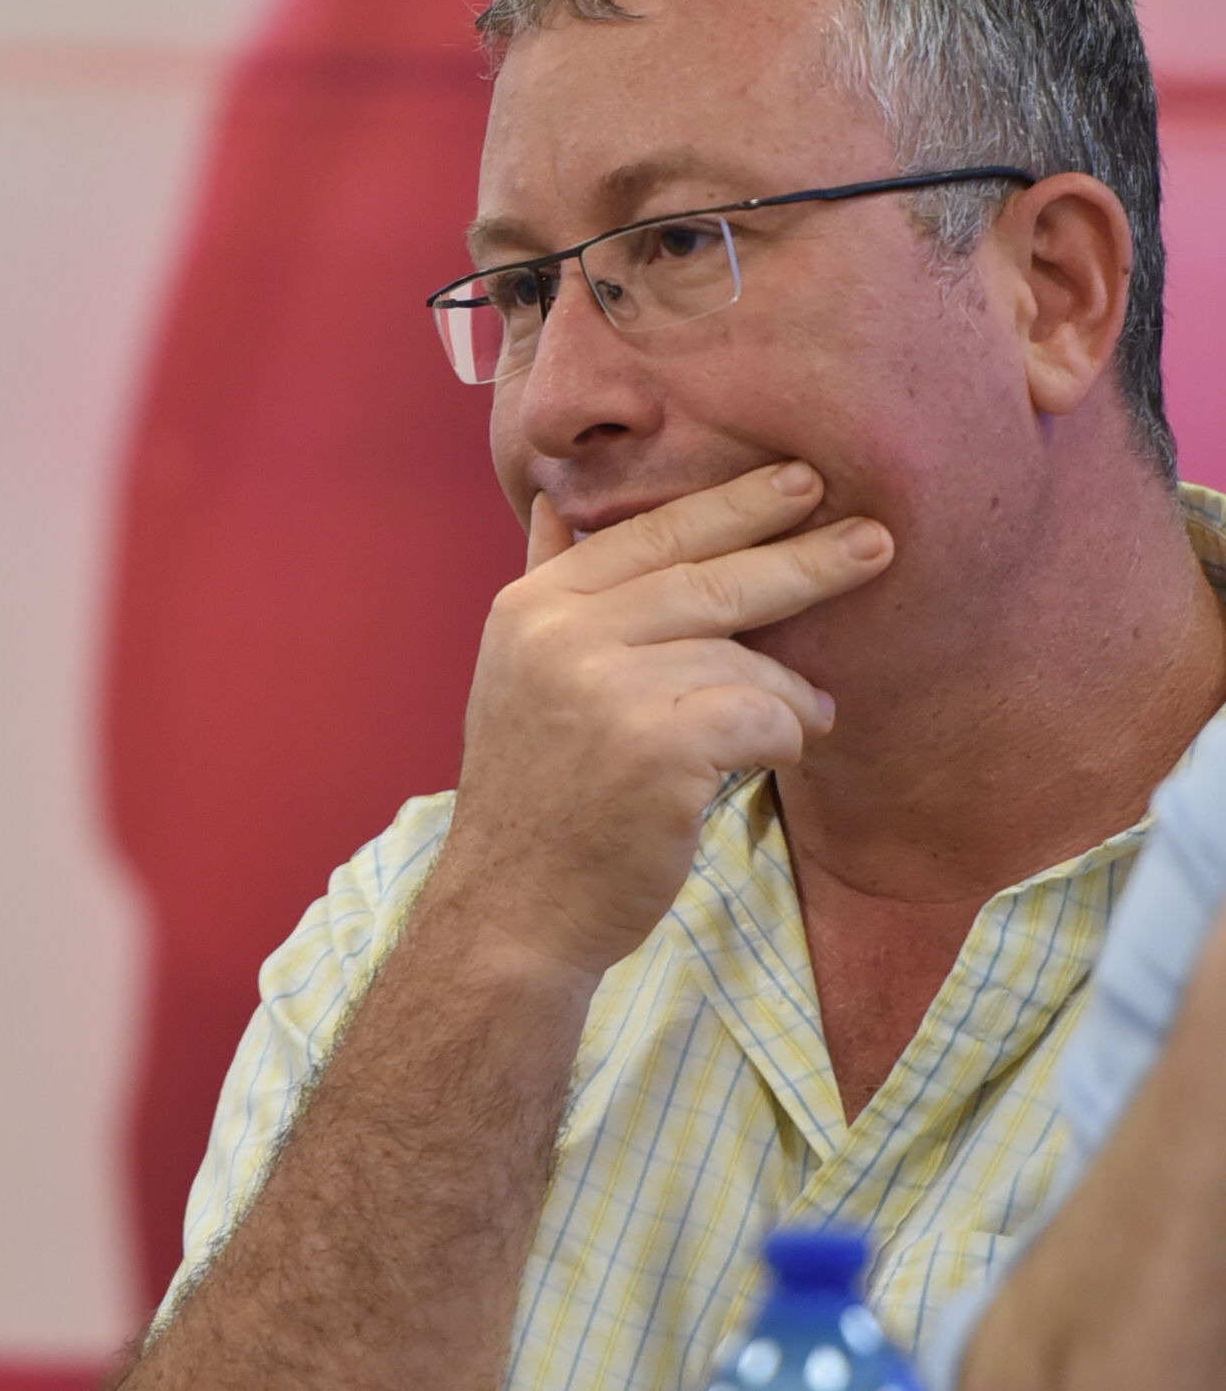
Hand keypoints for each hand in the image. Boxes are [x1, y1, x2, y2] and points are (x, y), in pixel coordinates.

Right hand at [429, 461, 890, 982]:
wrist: (513, 909)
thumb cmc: (537, 795)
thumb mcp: (517, 673)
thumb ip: (547, 585)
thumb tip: (556, 503)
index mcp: (532, 608)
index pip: (648, 535)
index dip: (730, 505)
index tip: (800, 481)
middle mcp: (561, 637)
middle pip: (708, 578)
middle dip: (802, 558)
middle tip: (877, 540)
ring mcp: (605, 691)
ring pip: (743, 659)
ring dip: (792, 691)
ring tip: (810, 716)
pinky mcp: (655, 751)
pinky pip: (760, 716)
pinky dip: (786, 734)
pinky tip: (783, 754)